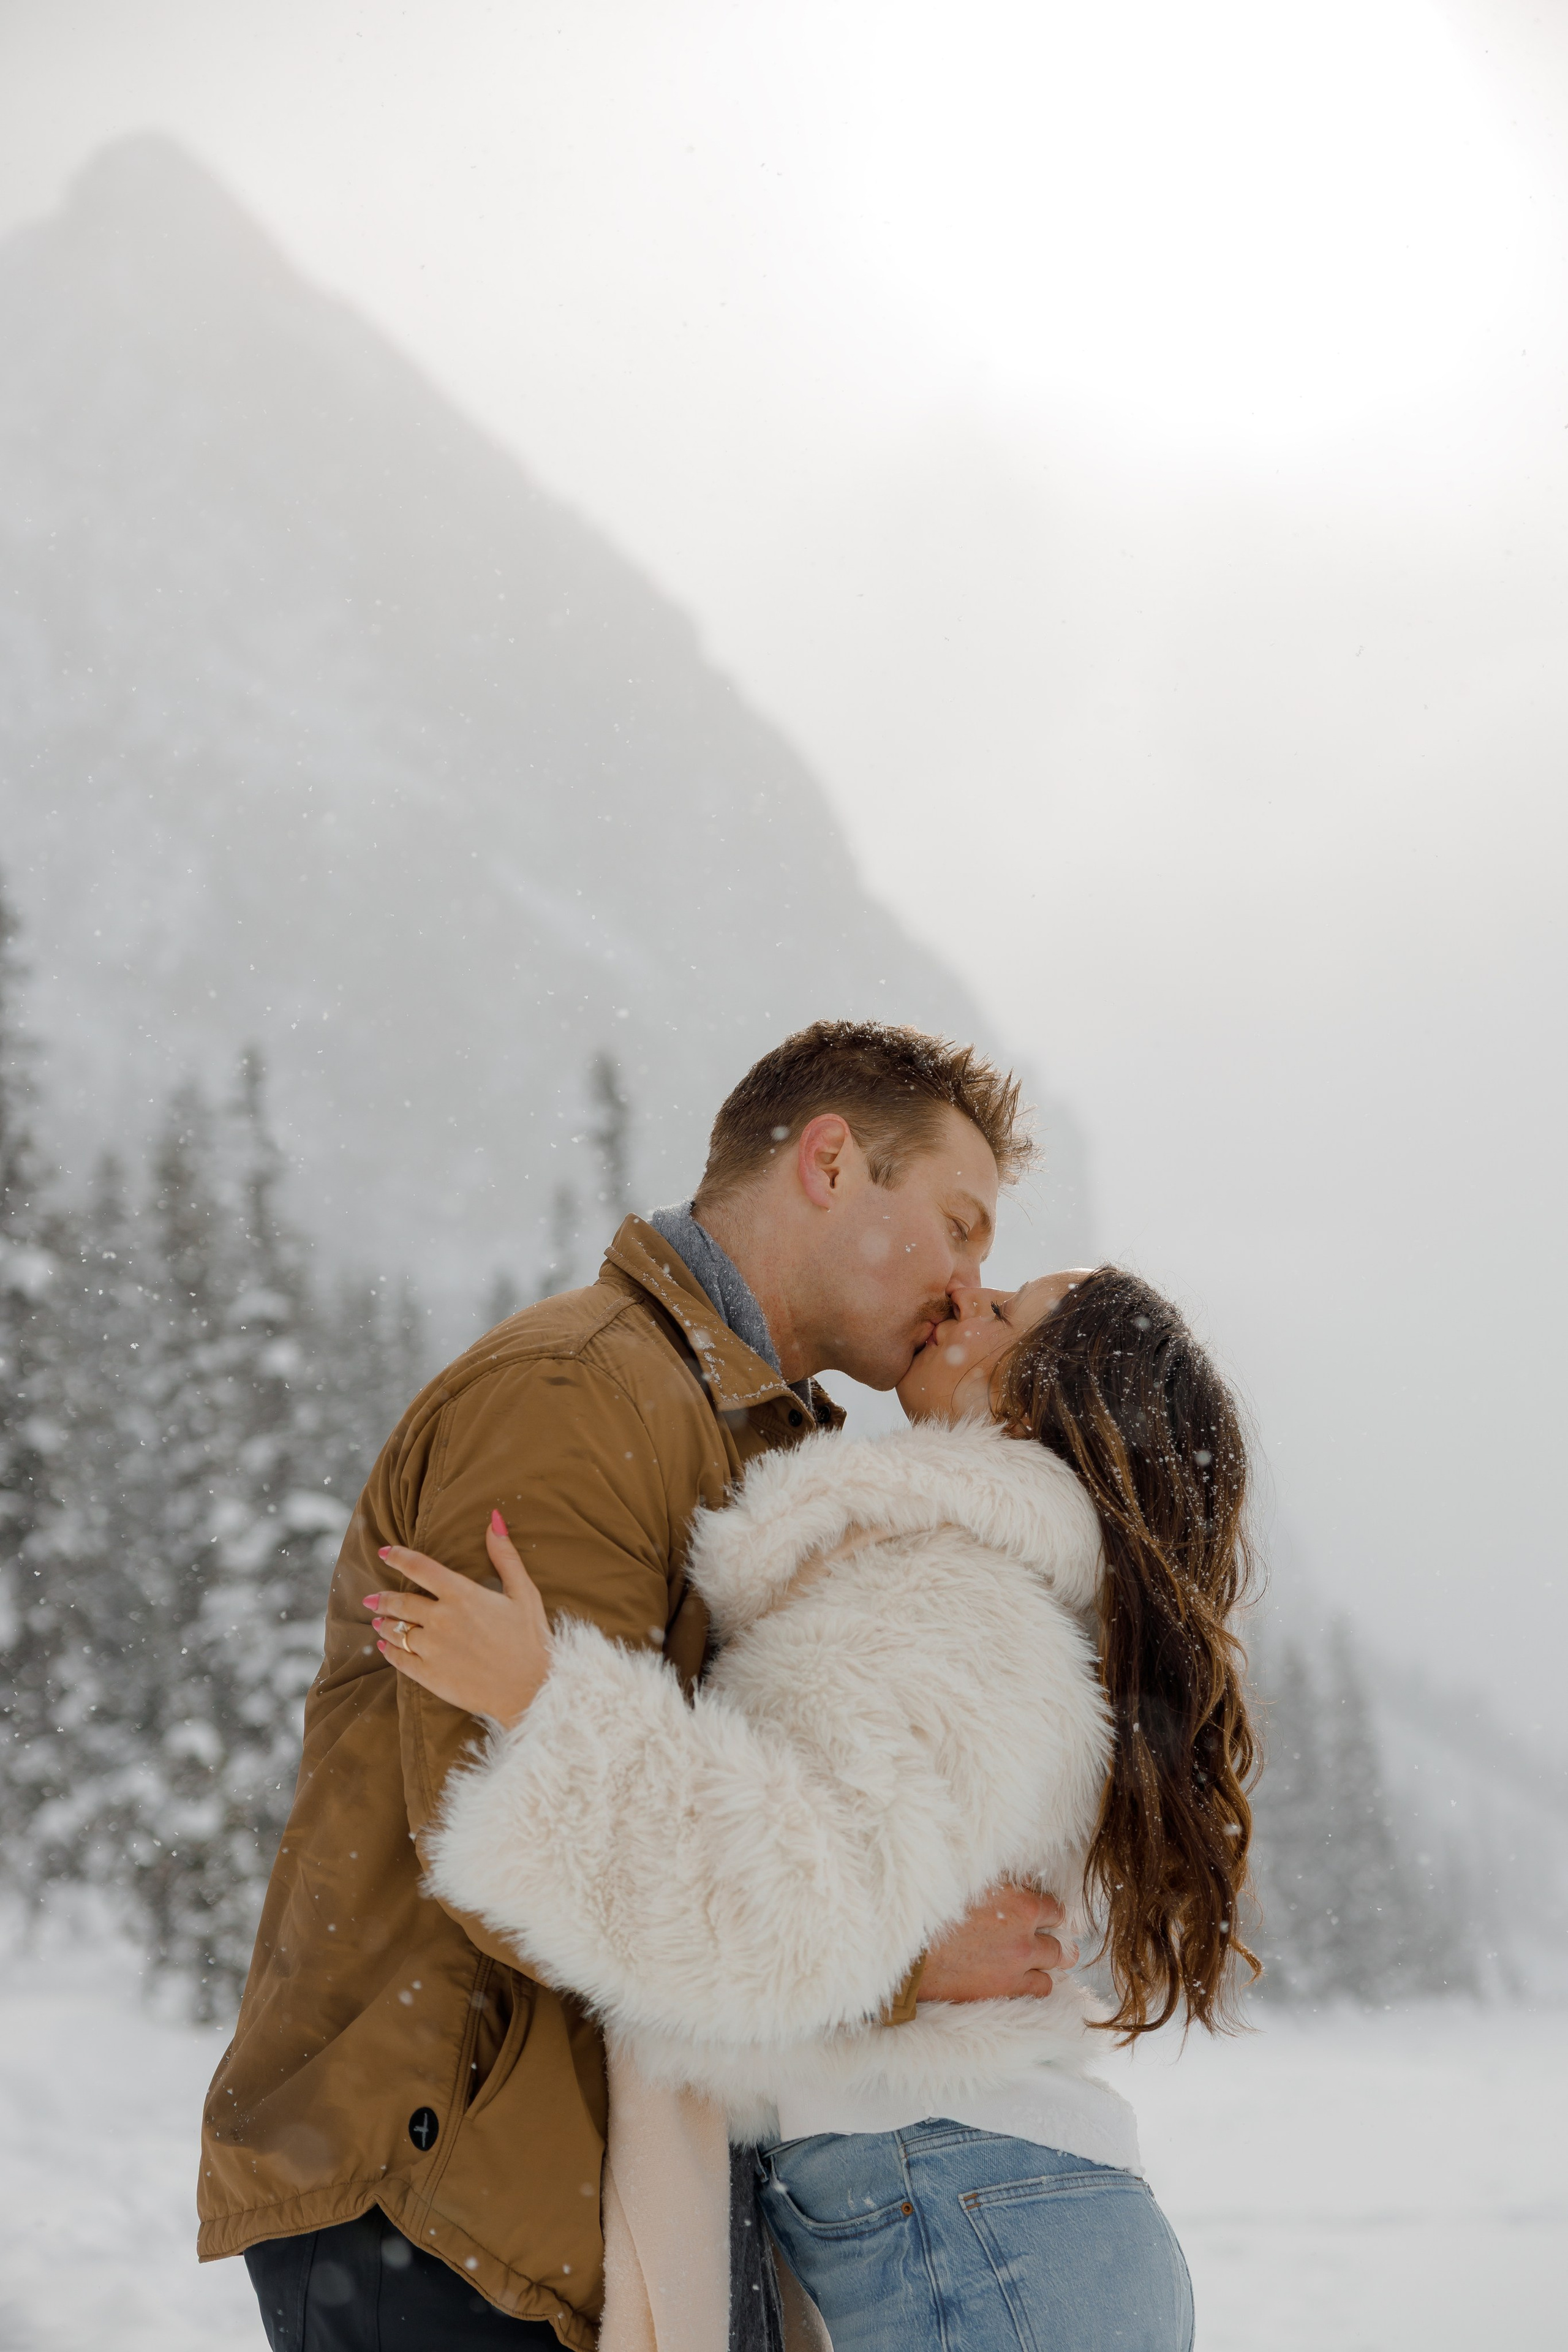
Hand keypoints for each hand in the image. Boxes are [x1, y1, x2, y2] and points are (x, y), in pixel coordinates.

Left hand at [366, 1511, 551, 1727]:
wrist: (531, 1689)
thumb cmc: (531, 1639)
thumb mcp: (524, 1592)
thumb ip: (504, 1555)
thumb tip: (493, 1519)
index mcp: (462, 1594)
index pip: (420, 1567)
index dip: (398, 1557)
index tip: (384, 1553)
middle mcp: (441, 1618)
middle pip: (401, 1601)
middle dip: (383, 1598)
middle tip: (371, 1598)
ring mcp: (432, 1648)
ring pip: (396, 1630)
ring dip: (384, 1623)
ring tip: (377, 1621)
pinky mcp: (429, 1675)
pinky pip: (399, 1659)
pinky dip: (389, 1651)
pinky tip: (385, 1648)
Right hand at [917, 1885, 1077, 2002]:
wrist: (914, 1951)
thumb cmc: (939, 1911)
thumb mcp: (976, 1883)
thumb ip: (1008, 1882)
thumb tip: (1029, 1881)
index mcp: (1021, 1906)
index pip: (1056, 1910)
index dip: (1050, 1912)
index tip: (1045, 1916)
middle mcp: (1025, 1938)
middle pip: (1059, 1942)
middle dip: (1056, 1940)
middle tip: (1050, 1941)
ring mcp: (1017, 1967)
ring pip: (1054, 1968)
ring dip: (1048, 1963)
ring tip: (1040, 1961)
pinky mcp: (1005, 1990)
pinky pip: (1039, 1990)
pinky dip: (1037, 1982)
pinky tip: (1028, 1977)